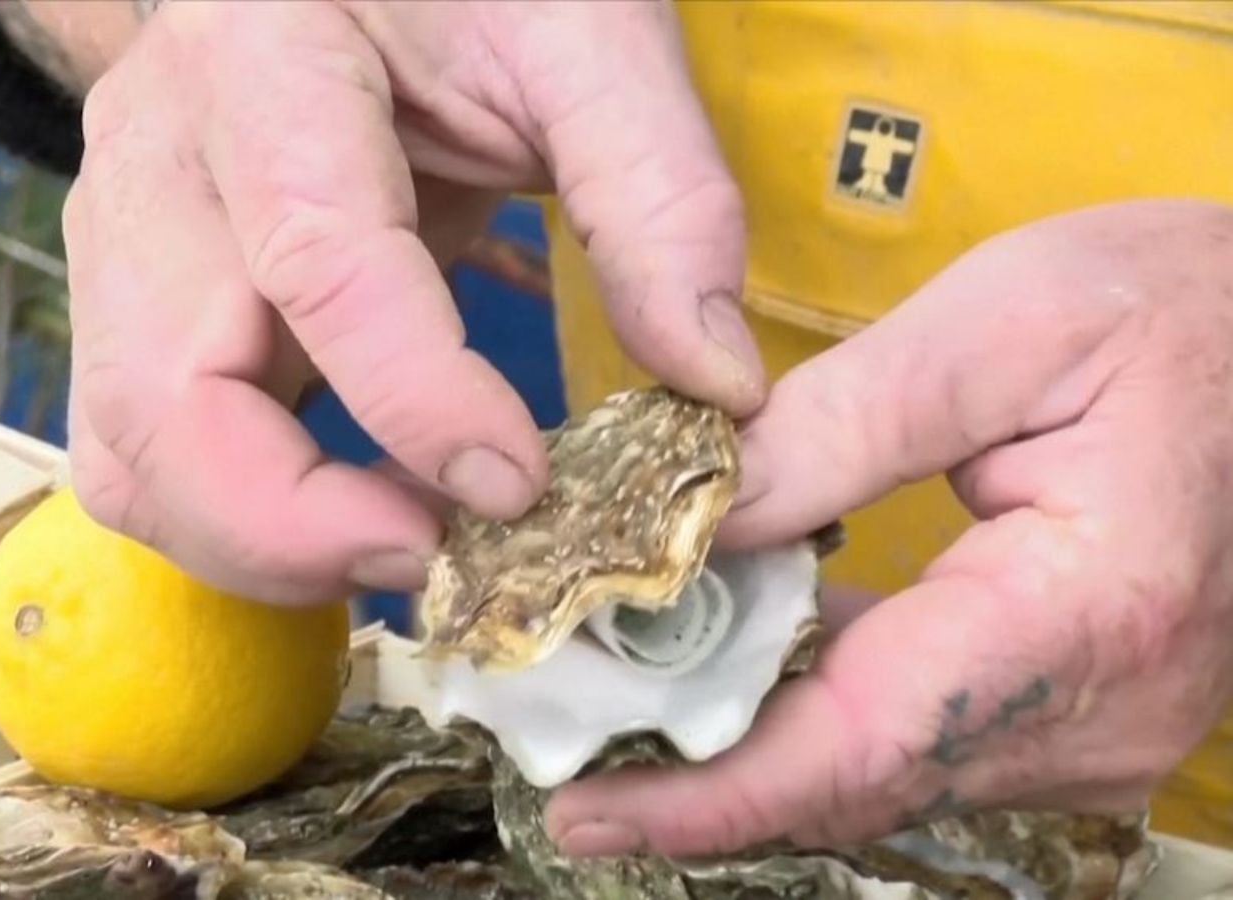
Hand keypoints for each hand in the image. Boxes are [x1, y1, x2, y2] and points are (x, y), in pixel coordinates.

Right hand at [62, 1, 763, 603]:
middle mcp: (155, 156)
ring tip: (406, 547)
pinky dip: (235, 522)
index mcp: (263, 60)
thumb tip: (715, 389)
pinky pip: (143, 455)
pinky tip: (348, 516)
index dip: (416, 400)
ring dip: (257, 545)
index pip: (316, 261)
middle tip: (441, 559)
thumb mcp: (585, 38)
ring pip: (131, 454)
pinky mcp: (133, 303)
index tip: (520, 487)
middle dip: (294, 526)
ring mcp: (123, 237)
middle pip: (166, 395)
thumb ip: (658, 197)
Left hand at [544, 199, 1232, 856]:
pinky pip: (915, 739)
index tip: (589, 810)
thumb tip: (688, 524)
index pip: (862, 748)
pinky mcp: (1072, 708)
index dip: (713, 795)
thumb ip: (832, 429)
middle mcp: (1093, 712)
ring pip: (878, 773)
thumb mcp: (1001, 328)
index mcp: (1080, 615)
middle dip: (697, 777)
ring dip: (741, 752)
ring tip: (610, 721)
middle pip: (855, 781)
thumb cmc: (1175, 308)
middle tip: (559, 751)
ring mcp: (1090, 726)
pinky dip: (808, 720)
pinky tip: (720, 682)